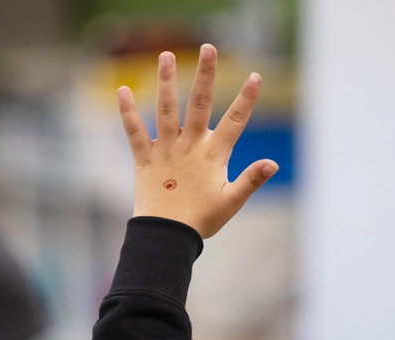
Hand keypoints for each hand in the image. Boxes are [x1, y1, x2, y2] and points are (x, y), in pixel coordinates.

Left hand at [117, 44, 278, 238]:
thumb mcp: (232, 201)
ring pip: (167, 110)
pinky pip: (134, 132)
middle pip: (200, 104)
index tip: (256, 75)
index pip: (235, 121)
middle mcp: (190, 146)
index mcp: (213, 155)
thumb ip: (251, 180)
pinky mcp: (145, 159)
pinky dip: (127, 112)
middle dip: (206, 75)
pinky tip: (122, 89)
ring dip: (167, 82)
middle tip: (208, 48)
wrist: (166, 237)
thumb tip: (273, 163)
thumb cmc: (201, 220)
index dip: (246, 98)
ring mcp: (166, 150)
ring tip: (166, 55)